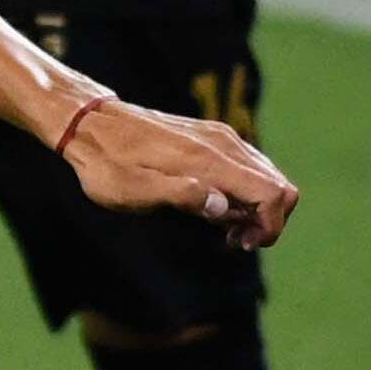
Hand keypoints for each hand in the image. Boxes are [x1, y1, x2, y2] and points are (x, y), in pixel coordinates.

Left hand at [58, 97, 297, 250]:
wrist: (90, 124)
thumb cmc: (106, 164)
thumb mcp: (131, 191)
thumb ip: (179, 197)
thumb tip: (222, 208)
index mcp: (209, 160)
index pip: (273, 193)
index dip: (269, 226)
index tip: (242, 244)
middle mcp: (224, 144)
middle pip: (280, 186)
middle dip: (267, 220)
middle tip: (232, 239)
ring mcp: (220, 138)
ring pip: (267, 177)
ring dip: (256, 209)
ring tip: (222, 228)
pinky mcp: (213, 137)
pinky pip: (249, 167)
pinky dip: (245, 193)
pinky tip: (215, 207)